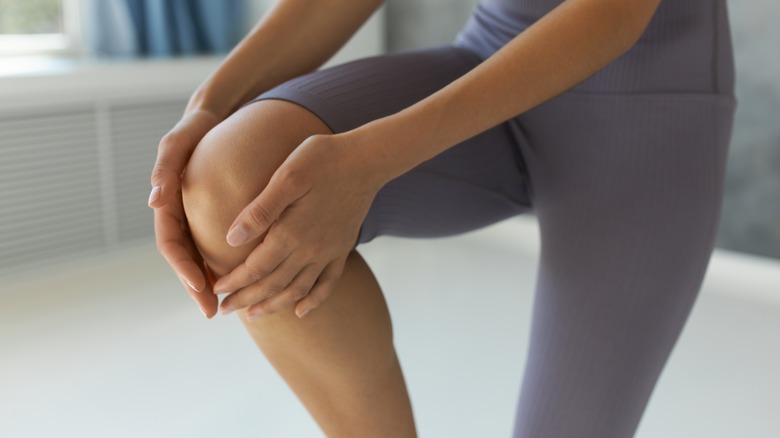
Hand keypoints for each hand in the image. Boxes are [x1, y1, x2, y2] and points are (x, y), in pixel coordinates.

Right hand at [149, 109, 221, 317]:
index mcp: (167, 206)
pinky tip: (244, 280)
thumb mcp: (177, 144)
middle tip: (212, 312)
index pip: (171, 246)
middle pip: (185, 261)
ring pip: (200, 259)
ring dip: (210, 284)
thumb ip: (165, 168)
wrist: (212, 119)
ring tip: (225, 307)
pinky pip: (216, 247)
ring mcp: (195, 219)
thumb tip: (153, 202)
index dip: (183, 268)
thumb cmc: (193, 128)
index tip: (200, 287)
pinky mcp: (213, 216)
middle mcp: (179, 217)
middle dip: (196, 288)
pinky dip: (225, 265)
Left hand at [213, 133, 384, 319]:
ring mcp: (328, 251)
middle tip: (225, 309)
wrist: (367, 160)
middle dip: (246, 299)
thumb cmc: (322, 159)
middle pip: (272, 284)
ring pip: (297, 290)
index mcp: (291, 232)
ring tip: (255, 315)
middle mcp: (310, 249)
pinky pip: (327, 283)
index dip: (234, 281)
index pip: (255, 268)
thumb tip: (231, 238)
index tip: (216, 289)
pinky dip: (313, 301)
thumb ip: (260, 210)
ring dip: (274, 305)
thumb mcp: (287, 176)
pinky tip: (301, 311)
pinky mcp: (342, 248)